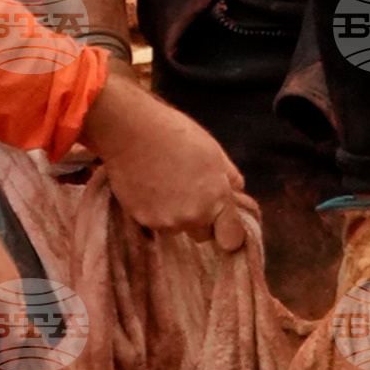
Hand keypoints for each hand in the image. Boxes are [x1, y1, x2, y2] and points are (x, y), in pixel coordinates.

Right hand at [87, 72, 255, 252]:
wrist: (132, 132)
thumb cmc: (176, 134)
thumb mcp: (213, 150)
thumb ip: (229, 177)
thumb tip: (236, 191)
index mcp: (217, 199)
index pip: (232, 237)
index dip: (229, 230)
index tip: (223, 224)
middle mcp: (194, 217)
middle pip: (203, 234)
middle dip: (199, 219)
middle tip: (187, 193)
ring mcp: (167, 221)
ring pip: (176, 227)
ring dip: (174, 215)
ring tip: (164, 185)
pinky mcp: (143, 221)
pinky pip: (154, 223)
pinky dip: (153, 210)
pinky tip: (148, 186)